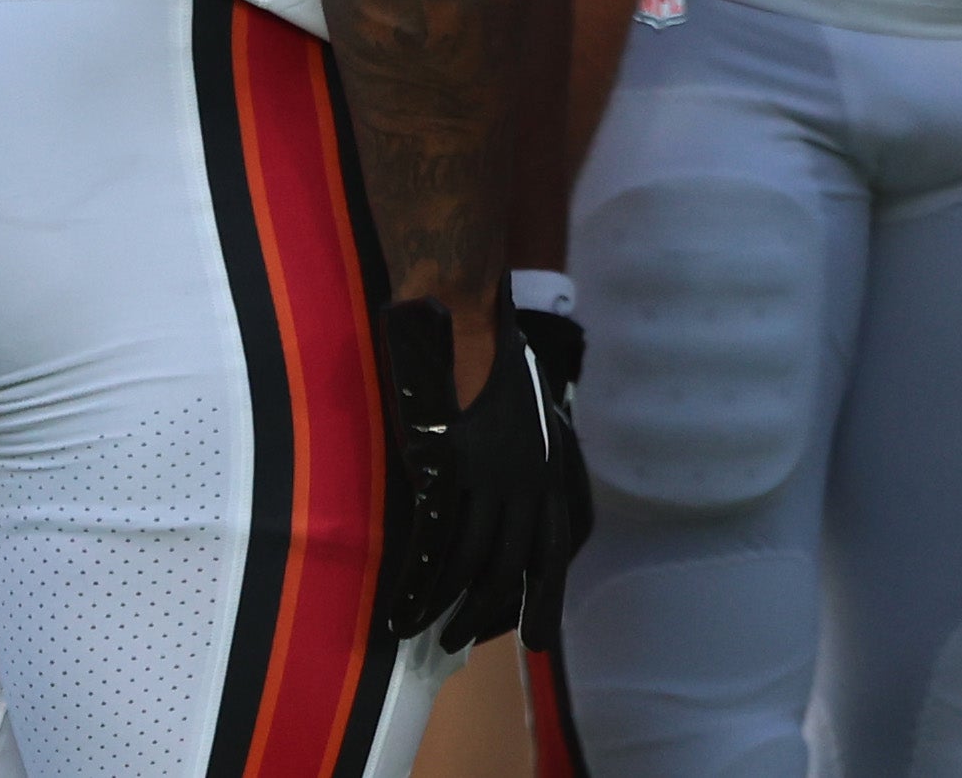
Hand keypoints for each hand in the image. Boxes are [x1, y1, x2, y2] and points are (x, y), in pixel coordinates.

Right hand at [377, 297, 593, 651]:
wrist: (464, 318)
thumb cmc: (484, 359)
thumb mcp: (521, 413)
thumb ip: (517, 457)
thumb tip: (495, 499)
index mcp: (552, 465)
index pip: (559, 546)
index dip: (547, 595)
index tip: (537, 637)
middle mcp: (533, 477)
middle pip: (518, 568)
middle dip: (489, 615)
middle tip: (460, 642)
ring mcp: (495, 477)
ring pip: (477, 567)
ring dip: (449, 609)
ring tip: (423, 633)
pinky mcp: (454, 473)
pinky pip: (439, 548)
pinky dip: (420, 586)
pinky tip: (402, 607)